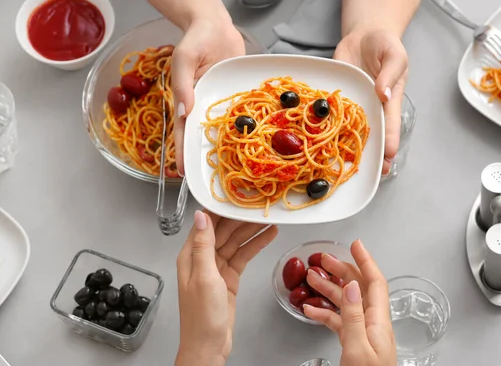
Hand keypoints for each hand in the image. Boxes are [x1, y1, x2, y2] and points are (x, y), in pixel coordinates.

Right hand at [172, 20, 245, 174]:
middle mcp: (202, 105)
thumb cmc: (196, 39)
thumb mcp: (185, 58)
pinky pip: (238, 114)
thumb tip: (182, 112)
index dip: (182, 151)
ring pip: (221, 128)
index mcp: (186, 99)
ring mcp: (219, 102)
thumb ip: (183, 84)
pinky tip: (252, 141)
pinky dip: (243, 127)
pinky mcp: (234, 97)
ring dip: (225, 145)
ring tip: (232, 169)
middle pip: (201, 134)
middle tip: (209, 179)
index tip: (182, 172)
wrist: (216, 25)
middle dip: (203, 155)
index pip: (182, 130)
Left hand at [175, 211, 277, 365]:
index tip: (236, 195)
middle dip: (240, 217)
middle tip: (259, 205)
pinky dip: (255, 245)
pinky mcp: (230, 277)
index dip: (221, 208)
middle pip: (223, 230)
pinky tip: (268, 236)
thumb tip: (200, 215)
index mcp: (191, 256)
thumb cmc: (202, 317)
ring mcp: (217, 268)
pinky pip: (243, 256)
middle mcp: (203, 258)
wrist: (209, 346)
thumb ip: (203, 245)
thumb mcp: (204, 277)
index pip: (206, 224)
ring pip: (236, 242)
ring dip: (251, 230)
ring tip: (269, 217)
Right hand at [303, 240, 395, 365]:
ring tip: (312, 279)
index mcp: (378, 321)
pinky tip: (311, 310)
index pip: (375, 281)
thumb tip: (353, 285)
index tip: (355, 244)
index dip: (366, 260)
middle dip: (342, 269)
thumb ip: (354, 316)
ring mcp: (363, 333)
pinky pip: (338, 322)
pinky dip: (324, 313)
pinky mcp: (353, 343)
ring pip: (346, 303)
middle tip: (324, 258)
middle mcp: (373, 323)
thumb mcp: (358, 348)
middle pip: (358, 288)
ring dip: (329, 289)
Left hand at [334, 29, 407, 174]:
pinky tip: (317, 138)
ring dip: (346, 145)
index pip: (391, 124)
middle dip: (372, 153)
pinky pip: (330, 113)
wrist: (364, 35)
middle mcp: (371, 107)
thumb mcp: (394, 55)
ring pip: (350, 128)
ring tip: (343, 165)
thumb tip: (384, 94)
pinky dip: (324, 125)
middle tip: (370, 172)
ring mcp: (353, 104)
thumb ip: (390, 73)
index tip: (388, 155)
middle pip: (372, 134)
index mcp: (389, 100)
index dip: (390, 140)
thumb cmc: (385, 45)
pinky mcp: (336, 98)